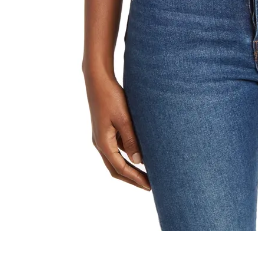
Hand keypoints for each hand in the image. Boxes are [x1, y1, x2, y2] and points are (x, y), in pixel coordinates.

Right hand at [84, 71, 150, 190]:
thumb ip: (131, 140)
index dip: (135, 178)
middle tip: (149, 185)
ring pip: (116, 159)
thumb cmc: (111, 97)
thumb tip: (139, 161)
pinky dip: (128, 154)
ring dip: (130, 167)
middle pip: (116, 169)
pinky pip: (117, 148)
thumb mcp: (124, 118)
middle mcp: (100, 143)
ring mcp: (102, 137)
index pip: (120, 168)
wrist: (98, 81)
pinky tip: (141, 153)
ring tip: (148, 172)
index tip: (149, 186)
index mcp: (103, 143)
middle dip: (132, 178)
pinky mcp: (105, 130)